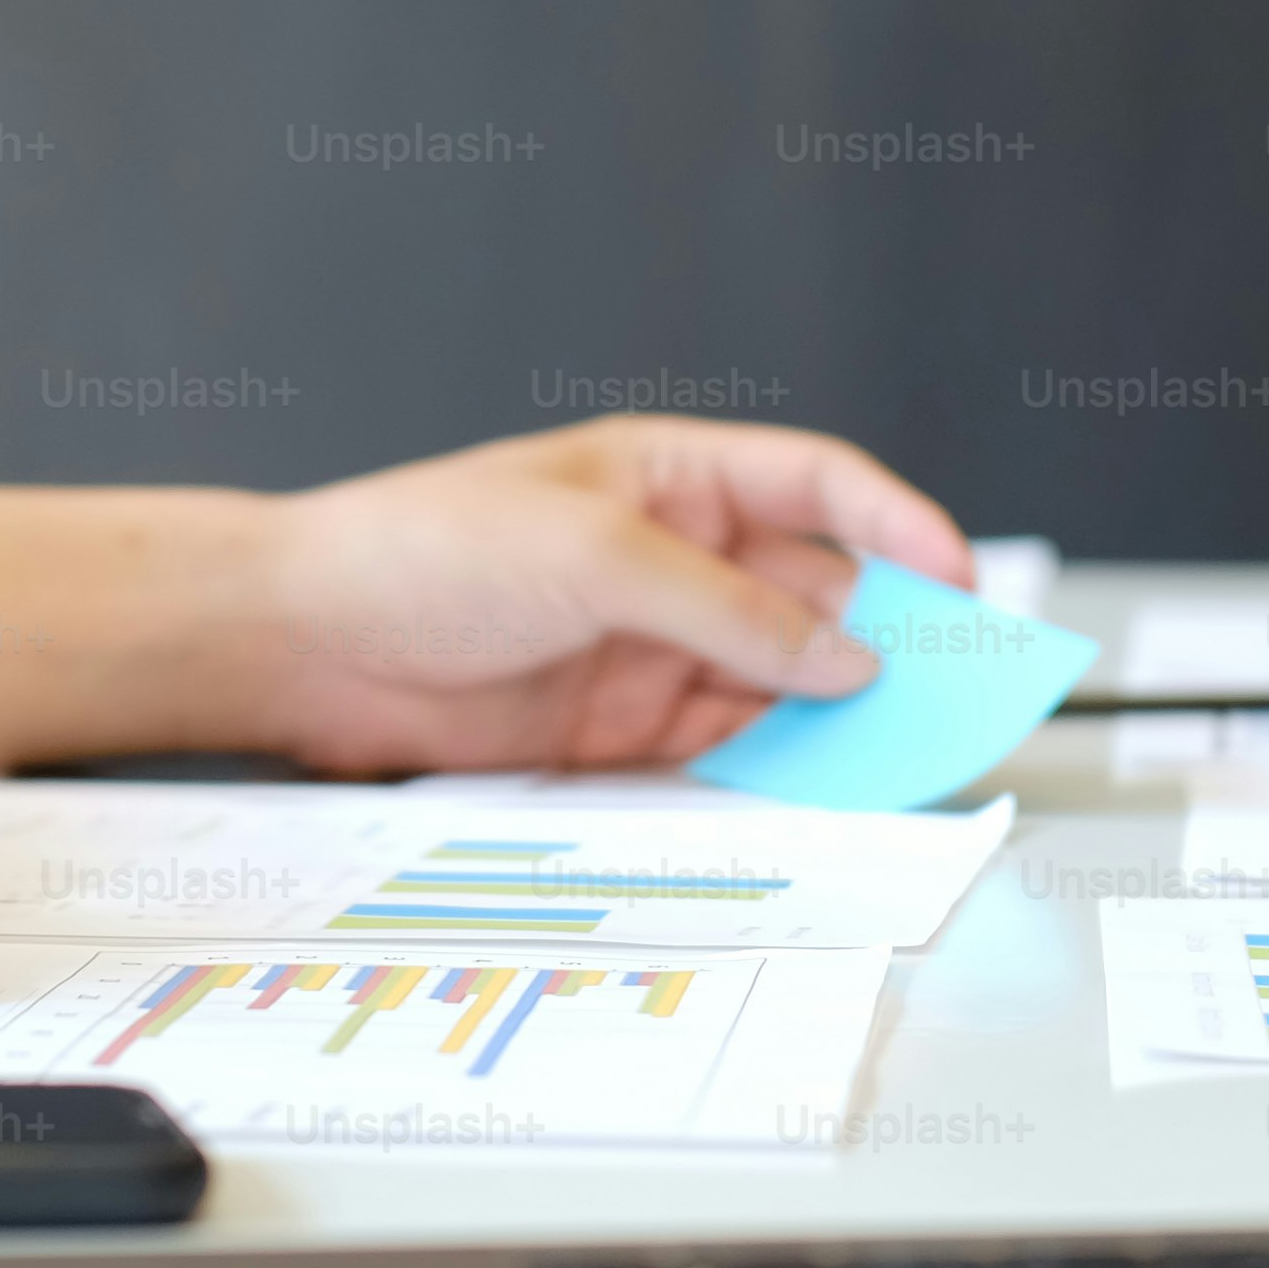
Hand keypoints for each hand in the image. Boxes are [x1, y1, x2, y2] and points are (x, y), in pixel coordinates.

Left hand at [250, 417, 972, 769]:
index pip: (821, 487)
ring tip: (900, 756)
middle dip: (888, 638)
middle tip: (955, 693)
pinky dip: (776, 768)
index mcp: (675, 477)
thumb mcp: (597, 555)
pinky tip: (816, 790)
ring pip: (782, 682)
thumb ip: (730, 614)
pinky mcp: (621, 728)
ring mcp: (652, 646)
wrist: (304, 641)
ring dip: (839, 716)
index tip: (964, 583)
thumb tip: (847, 662)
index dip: (901, 528)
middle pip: (817, 596)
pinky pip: (725, 747)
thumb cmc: (426, 548)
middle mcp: (676, 559)